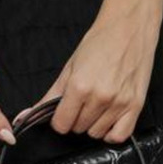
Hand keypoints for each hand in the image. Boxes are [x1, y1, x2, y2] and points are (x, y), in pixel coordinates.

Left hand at [23, 0, 162, 143]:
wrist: (128, 28)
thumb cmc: (100, 42)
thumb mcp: (70, 67)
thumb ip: (50, 94)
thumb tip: (27, 115)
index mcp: (79, 86)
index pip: (61, 124)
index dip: (59, 119)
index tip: (63, 111)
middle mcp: (100, 97)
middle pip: (78, 129)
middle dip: (75, 118)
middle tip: (81, 101)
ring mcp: (119, 103)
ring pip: (96, 134)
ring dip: (92, 124)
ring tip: (96, 105)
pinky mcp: (135, 105)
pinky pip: (119, 136)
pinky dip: (111, 133)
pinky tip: (107, 120)